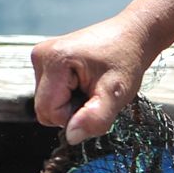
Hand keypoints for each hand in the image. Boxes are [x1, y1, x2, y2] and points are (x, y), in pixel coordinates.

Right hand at [30, 13, 156, 143]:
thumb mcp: (116, 93)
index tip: (95, 100)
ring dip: (71, 103)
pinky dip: (69, 94)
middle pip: (44, 109)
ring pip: (47, 102)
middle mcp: (41, 55)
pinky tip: (85, 81)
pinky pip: (50, 92)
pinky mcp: (46, 60)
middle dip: (71, 110)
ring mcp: (41, 56)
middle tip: (96, 94)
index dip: (74, 116)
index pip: (48, 112)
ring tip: (92, 85)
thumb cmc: (126, 61)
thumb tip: (71, 137)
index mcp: (54, 60)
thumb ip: (95, 118)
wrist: (132, 35)